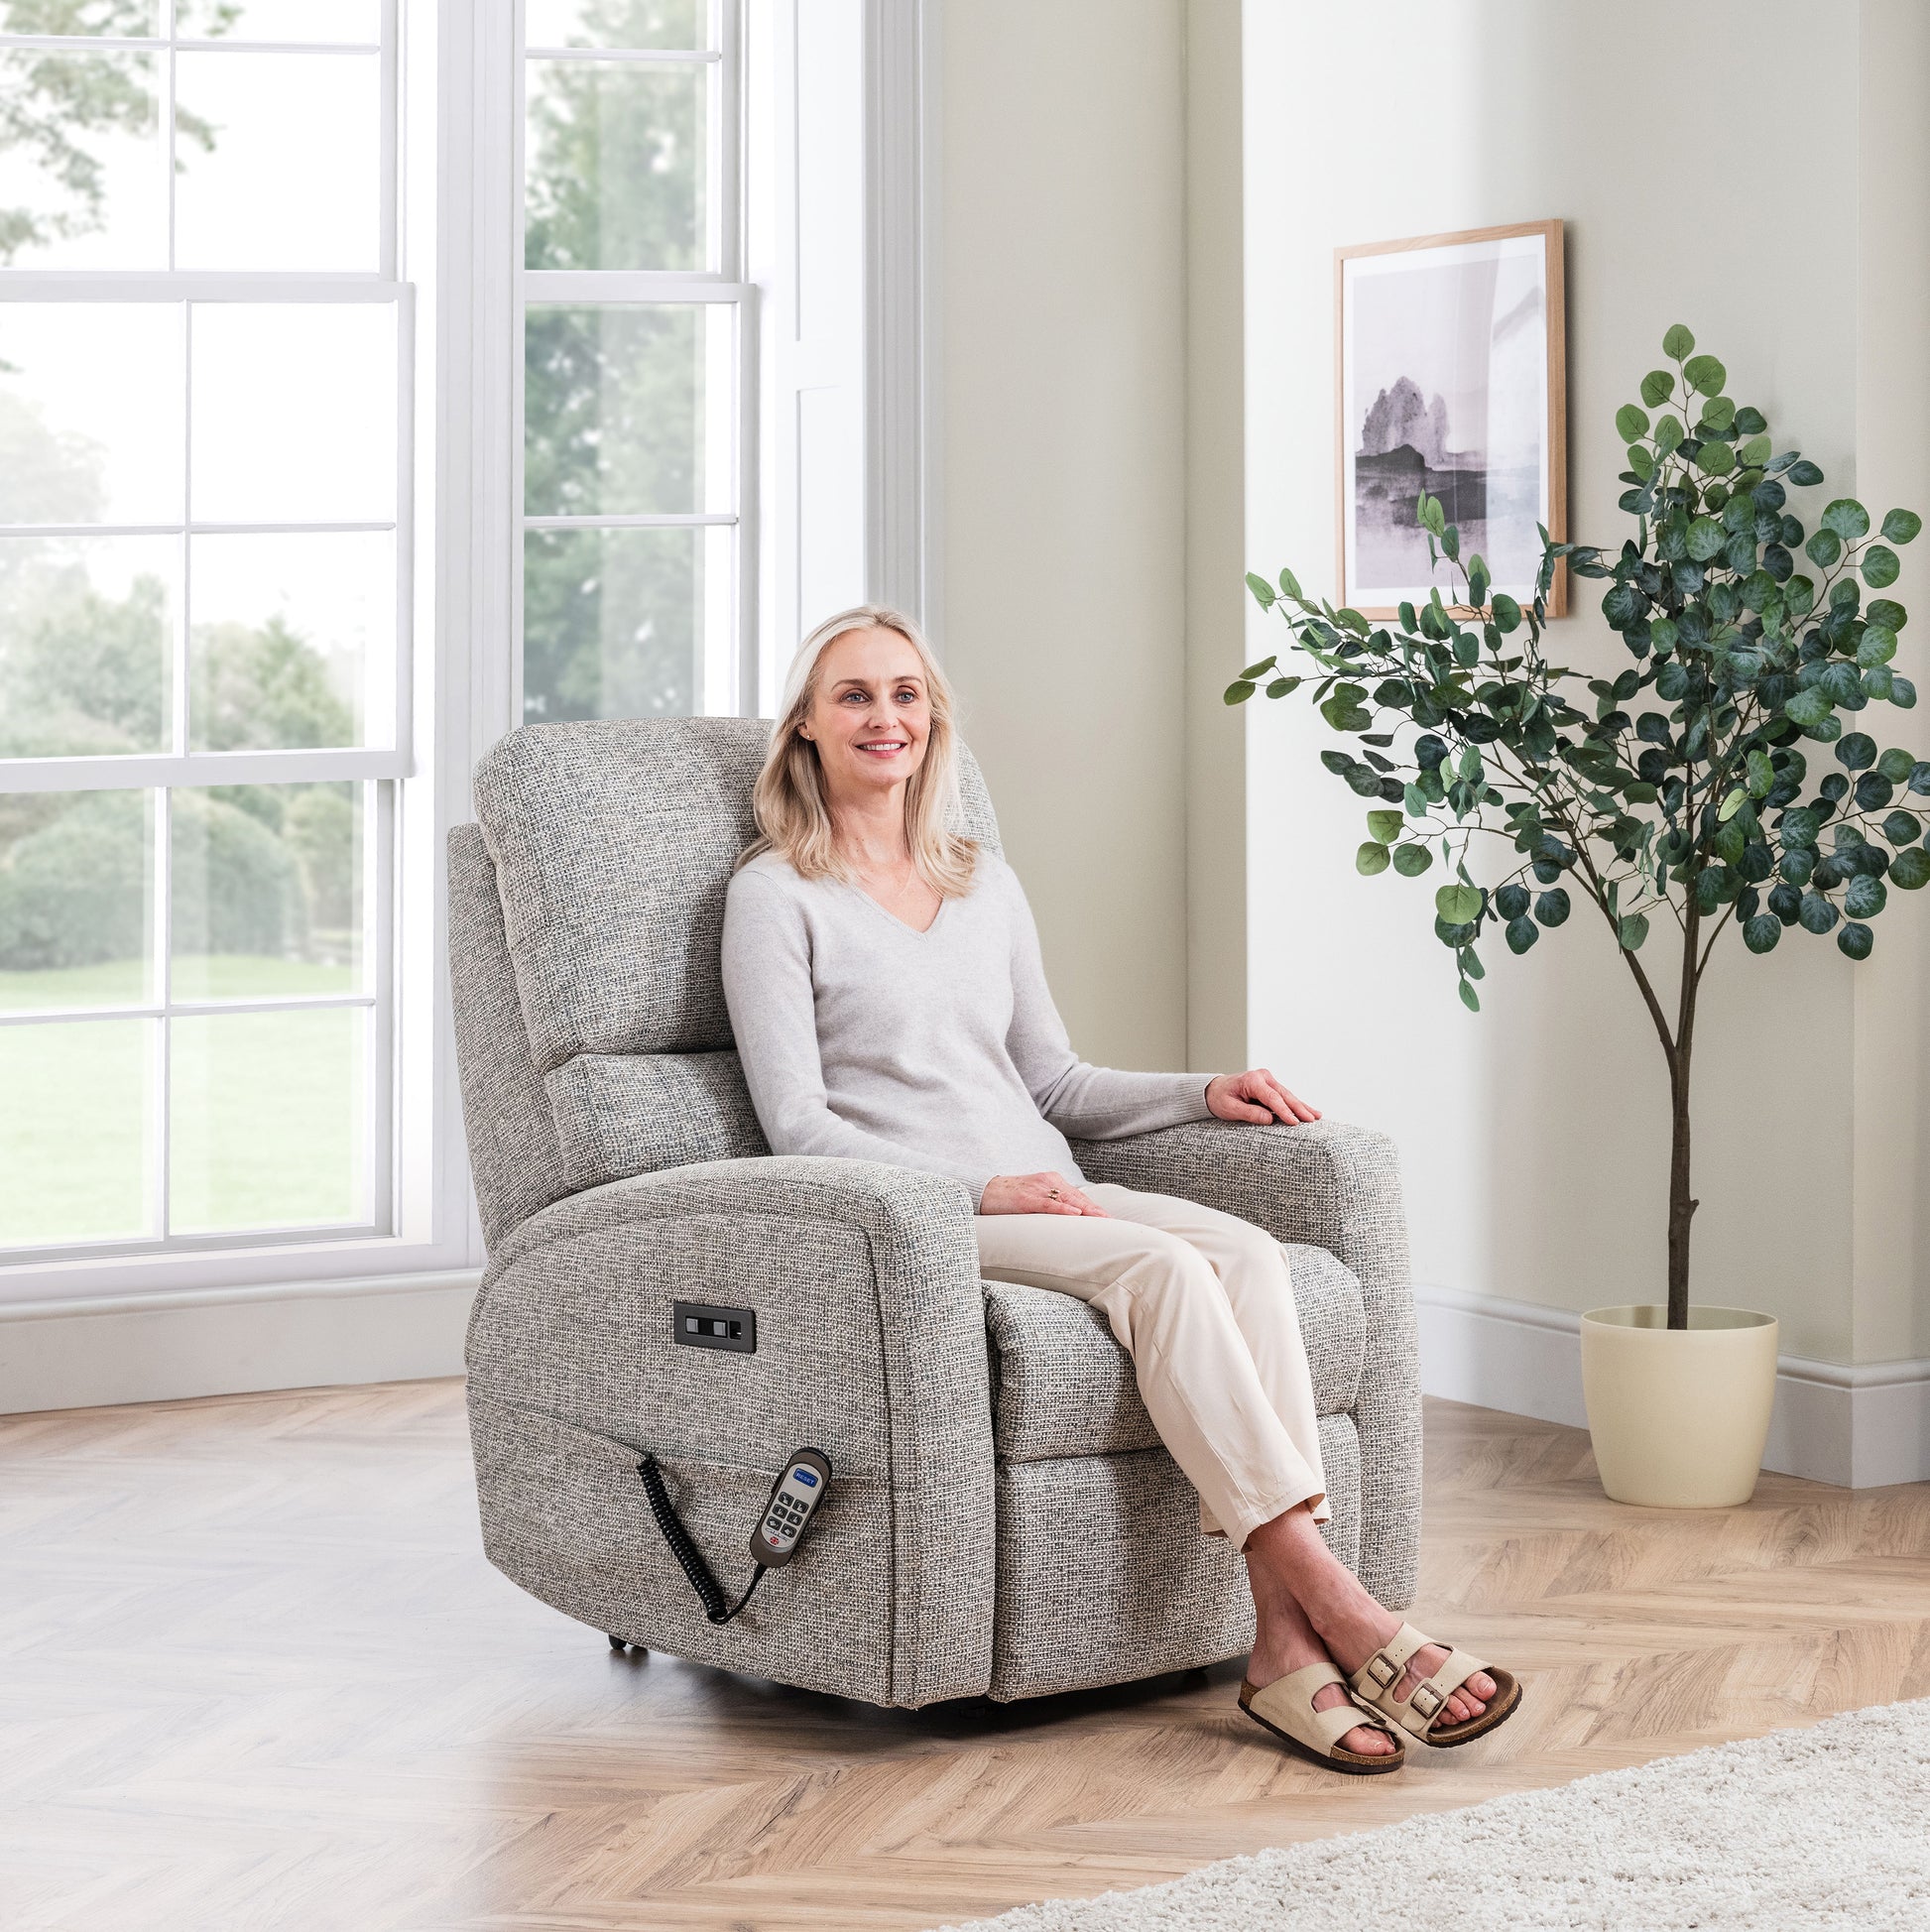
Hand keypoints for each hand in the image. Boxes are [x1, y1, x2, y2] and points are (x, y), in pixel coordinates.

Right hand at [978, 1172, 1109, 1215]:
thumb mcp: (1035, 1198)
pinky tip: (1075, 1213)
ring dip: (1086, 1210)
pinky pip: (1048, 1204)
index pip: (1078, 1195)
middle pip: (1077, 1196)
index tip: (1108, 1218)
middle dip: (1095, 1210)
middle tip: (1111, 1221)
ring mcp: (1037, 1189)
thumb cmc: (1010, 1198)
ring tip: (1101, 1219)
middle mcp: (1048, 1181)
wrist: (983, 1191)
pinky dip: (1063, 1208)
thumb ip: (1052, 1204)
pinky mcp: (1026, 1198)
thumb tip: (1070, 1219)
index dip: (1094, 1207)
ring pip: (1067, 1199)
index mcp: (1051, 1181)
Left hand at [1206, 1069, 1320, 1125]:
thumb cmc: (1220, 1098)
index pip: (1272, 1098)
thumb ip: (1249, 1113)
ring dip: (1301, 1107)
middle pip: (1284, 1095)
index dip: (1284, 1111)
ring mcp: (1268, 1080)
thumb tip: (1269, 1119)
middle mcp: (1263, 1077)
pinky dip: (1296, 1105)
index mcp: (1252, 1080)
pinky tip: (1309, 1111)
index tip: (1295, 1122)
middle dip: (1299, 1108)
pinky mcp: (1270, 1086)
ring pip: (1288, 1095)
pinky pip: (1285, 1097)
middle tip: (1312, 1120)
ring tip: (1316, 1116)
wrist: (1214, 1089)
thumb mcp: (1229, 1108)